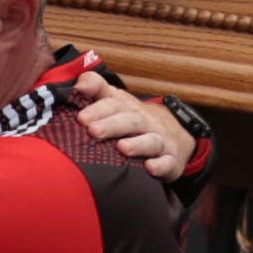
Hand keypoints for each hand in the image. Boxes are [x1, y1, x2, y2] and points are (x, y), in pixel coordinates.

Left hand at [75, 80, 199, 184]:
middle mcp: (145, 122)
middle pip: (130, 121)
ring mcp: (160, 141)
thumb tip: (78, 84)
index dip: (98, 109)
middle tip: (94, 131)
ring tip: (122, 148)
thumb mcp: (117, 101)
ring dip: (137, 144)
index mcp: (128, 108)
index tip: (81, 118)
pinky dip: (161, 165)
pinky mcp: (171, 160)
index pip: (113, 104)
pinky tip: (150, 167)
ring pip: (150, 141)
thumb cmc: (134, 119)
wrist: (174, 132)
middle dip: (112, 125)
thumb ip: (97, 90)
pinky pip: (167, 162)